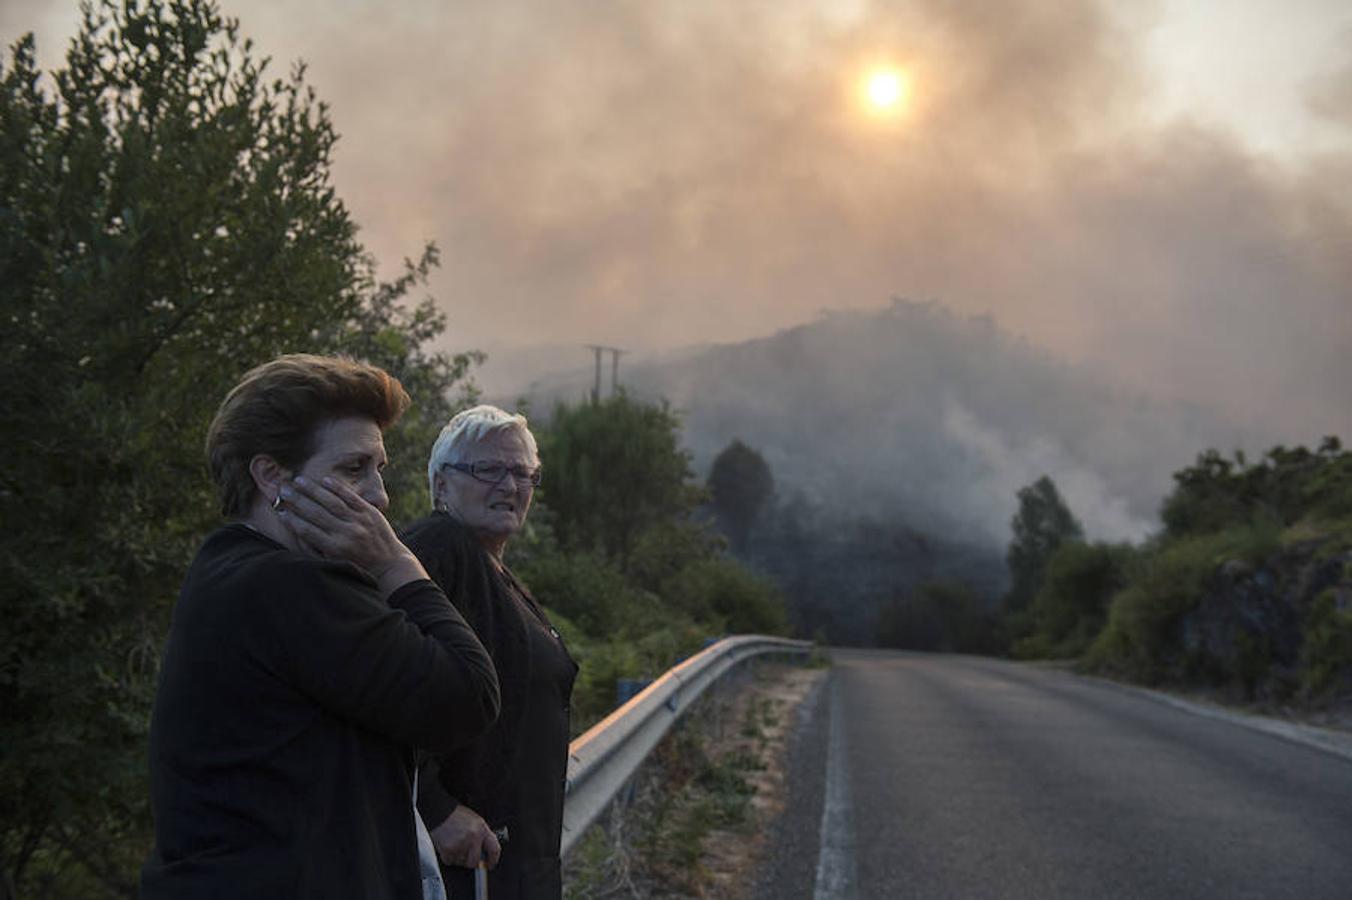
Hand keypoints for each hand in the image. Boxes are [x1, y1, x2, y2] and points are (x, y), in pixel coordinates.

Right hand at [277, 476, 427, 595]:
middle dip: (297, 500)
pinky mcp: (370, 512)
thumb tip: (296, 531)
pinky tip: (324, 480)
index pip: (308, 530)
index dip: (292, 520)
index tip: (279, 511)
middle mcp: (346, 533)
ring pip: (331, 502)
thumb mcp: (336, 562)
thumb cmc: (358, 565)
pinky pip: (350, 497)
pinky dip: (337, 488)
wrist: (389, 564)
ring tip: (297, 481)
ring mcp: (359, 521)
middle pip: (316, 513)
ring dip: (313, 490)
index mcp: (336, 548)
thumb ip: (317, 548)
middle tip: (282, 490)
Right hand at [429, 805, 500, 869]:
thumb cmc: (456, 816)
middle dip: (471, 861)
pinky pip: (451, 861)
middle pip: (475, 861)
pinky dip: (449, 857)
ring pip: (462, 862)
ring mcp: (461, 844)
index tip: (490, 864)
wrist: (439, 813)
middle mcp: (473, 837)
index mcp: (481, 829)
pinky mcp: (448, 850)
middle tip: (467, 855)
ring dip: (459, 857)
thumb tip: (485, 851)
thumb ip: (482, 835)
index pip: (494, 849)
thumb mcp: (475, 821)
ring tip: (455, 843)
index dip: (493, 860)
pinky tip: (448, 845)